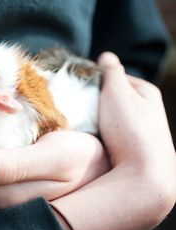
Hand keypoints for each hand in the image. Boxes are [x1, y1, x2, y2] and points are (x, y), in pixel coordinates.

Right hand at [50, 52, 175, 229]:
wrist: (146, 174)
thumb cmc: (130, 129)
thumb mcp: (117, 92)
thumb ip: (111, 72)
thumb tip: (106, 56)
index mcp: (146, 91)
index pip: (117, 76)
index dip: (98, 79)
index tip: (80, 86)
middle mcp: (149, 109)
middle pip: (116, 97)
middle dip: (99, 99)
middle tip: (81, 105)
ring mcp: (143, 130)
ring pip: (115, 116)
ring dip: (101, 117)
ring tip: (87, 122)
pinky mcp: (136, 147)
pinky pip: (116, 133)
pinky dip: (106, 132)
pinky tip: (98, 137)